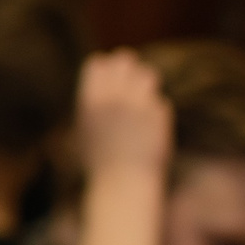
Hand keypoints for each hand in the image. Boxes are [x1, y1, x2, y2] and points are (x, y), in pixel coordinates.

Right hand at [75, 50, 170, 178]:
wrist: (124, 184)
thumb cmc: (99, 161)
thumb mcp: (85, 128)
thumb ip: (93, 102)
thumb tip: (101, 77)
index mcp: (91, 99)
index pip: (98, 63)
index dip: (103, 68)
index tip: (106, 78)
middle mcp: (115, 97)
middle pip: (125, 60)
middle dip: (127, 69)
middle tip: (129, 82)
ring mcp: (139, 104)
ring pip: (148, 75)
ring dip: (145, 85)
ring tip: (141, 102)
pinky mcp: (160, 114)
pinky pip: (160, 103)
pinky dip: (156, 113)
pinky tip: (149, 131)